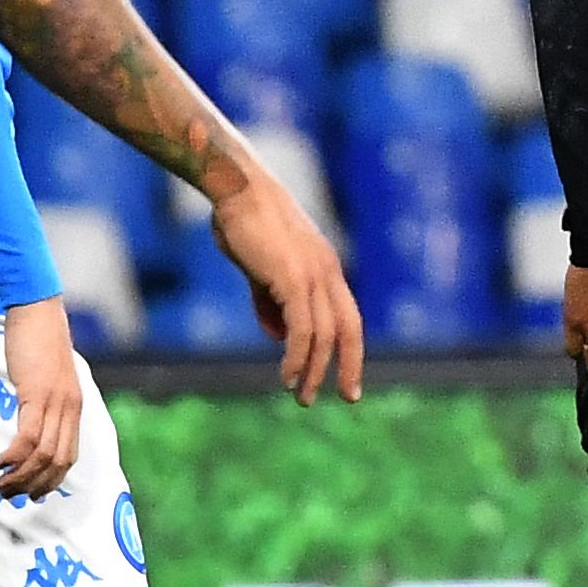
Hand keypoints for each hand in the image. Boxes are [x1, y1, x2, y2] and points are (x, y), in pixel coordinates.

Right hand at [0, 296, 82, 497]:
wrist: (38, 312)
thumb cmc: (38, 344)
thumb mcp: (45, 379)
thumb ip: (43, 402)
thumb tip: (30, 422)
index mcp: (74, 408)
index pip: (70, 456)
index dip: (51, 480)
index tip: (32, 493)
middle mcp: (70, 409)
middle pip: (58, 462)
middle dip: (34, 484)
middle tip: (9, 494)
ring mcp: (57, 402)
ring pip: (44, 454)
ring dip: (21, 476)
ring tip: (1, 484)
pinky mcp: (38, 394)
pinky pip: (28, 435)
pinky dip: (14, 455)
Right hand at [207, 157, 364, 405]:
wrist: (237, 189)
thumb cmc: (243, 223)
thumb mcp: (260, 268)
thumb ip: (271, 302)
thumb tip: (278, 337)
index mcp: (325, 269)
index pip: (348, 317)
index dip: (351, 349)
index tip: (349, 376)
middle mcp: (328, 273)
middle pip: (349, 330)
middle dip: (349, 366)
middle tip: (347, 397)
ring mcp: (313, 275)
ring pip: (324, 335)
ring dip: (313, 370)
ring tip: (301, 395)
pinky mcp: (293, 278)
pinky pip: (302, 328)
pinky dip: (297, 356)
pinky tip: (287, 375)